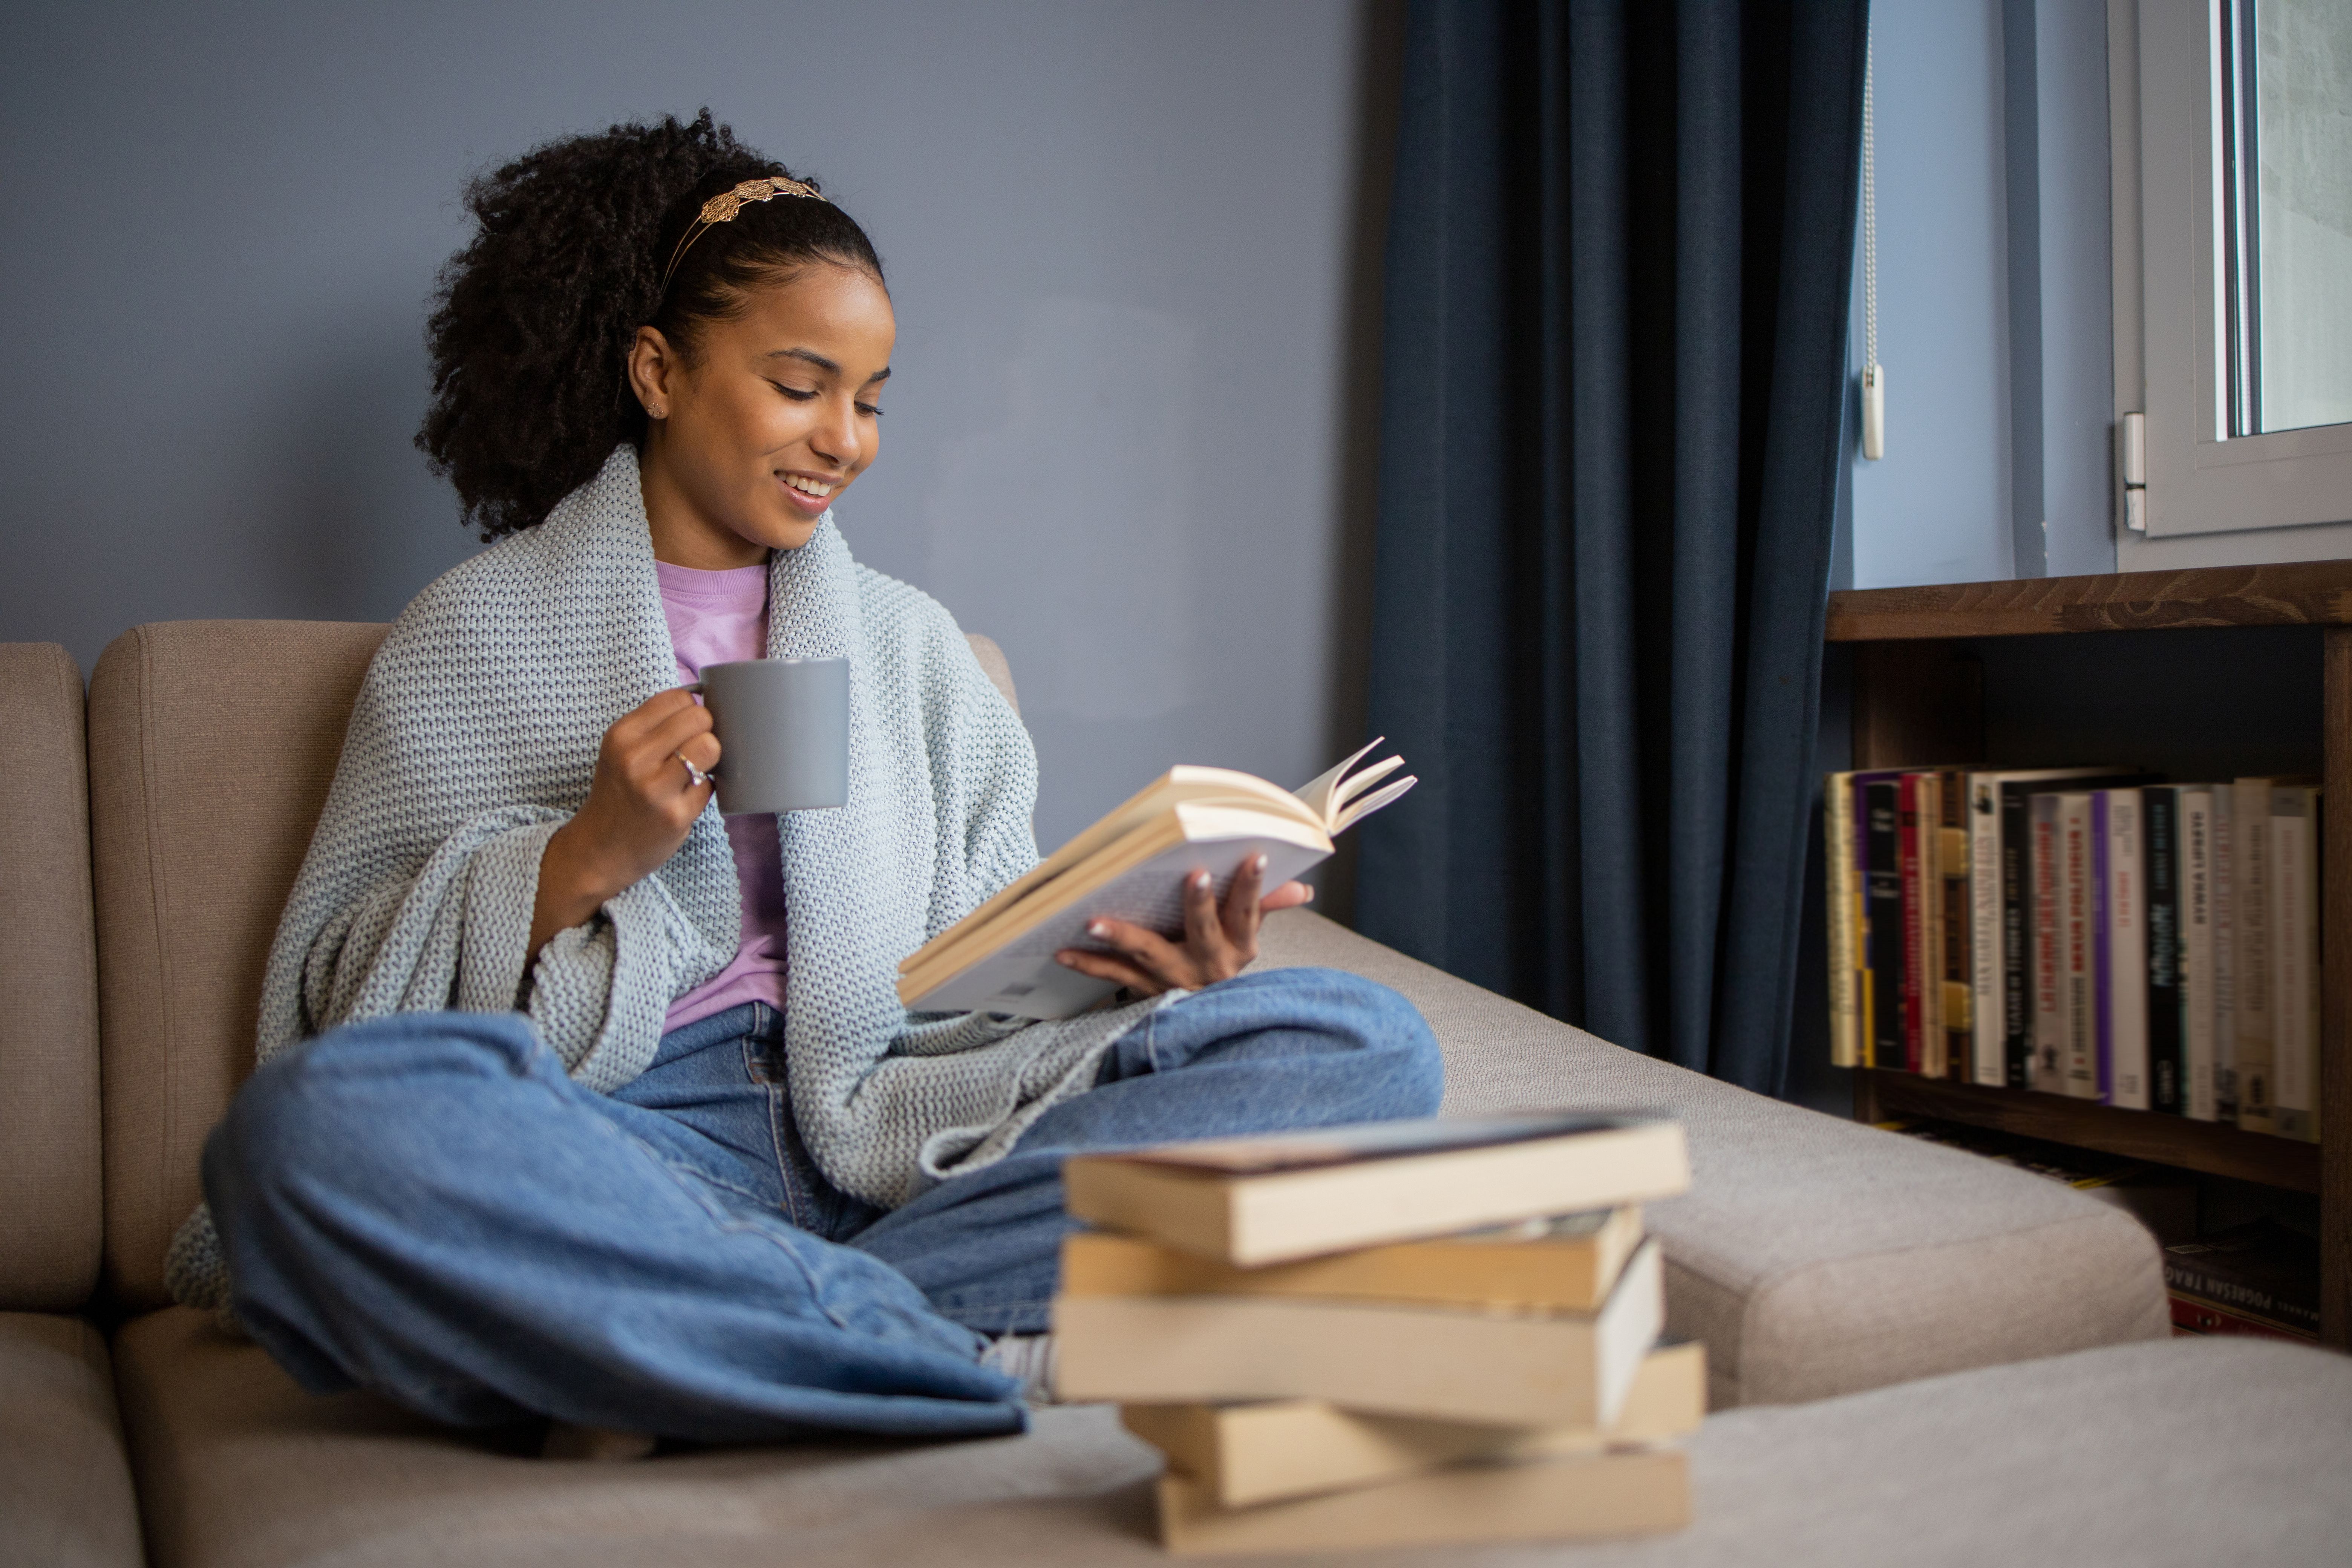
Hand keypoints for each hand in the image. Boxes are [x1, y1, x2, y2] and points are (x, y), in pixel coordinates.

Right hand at [529, 689, 717, 954]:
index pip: (678, 697)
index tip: (685, 728)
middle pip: (700, 718)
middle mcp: (634, 759)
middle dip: (705, 731)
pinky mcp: (675, 815)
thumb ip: (656, 726)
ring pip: (711, 745)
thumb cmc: (619, 794)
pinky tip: (686, 798)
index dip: (691, 710)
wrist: (599, 849)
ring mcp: (655, 788)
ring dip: (710, 757)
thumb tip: (704, 699)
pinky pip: (711, 785)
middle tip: (693, 751)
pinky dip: (705, 789)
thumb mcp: (622, 751)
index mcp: (621, 736)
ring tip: (693, 771)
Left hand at [1054, 854, 1314, 997]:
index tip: (1255, 855)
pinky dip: (1089, 964)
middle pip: (1204, 932)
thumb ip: (1267, 907)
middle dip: (1200, 905)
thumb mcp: (1248, 935)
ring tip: (1094, 921)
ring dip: (1122, 936)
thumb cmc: (1224, 960)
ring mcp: (1176, 979)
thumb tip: (1302, 889)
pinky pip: (1115, 976)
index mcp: (1240, 947)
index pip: (1249, 912)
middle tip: (1193, 877)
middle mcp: (1210, 965)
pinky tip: (1063, 952)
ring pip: (1150, 954)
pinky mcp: (1146, 989)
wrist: (1207, 1022)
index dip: (1253, 885)